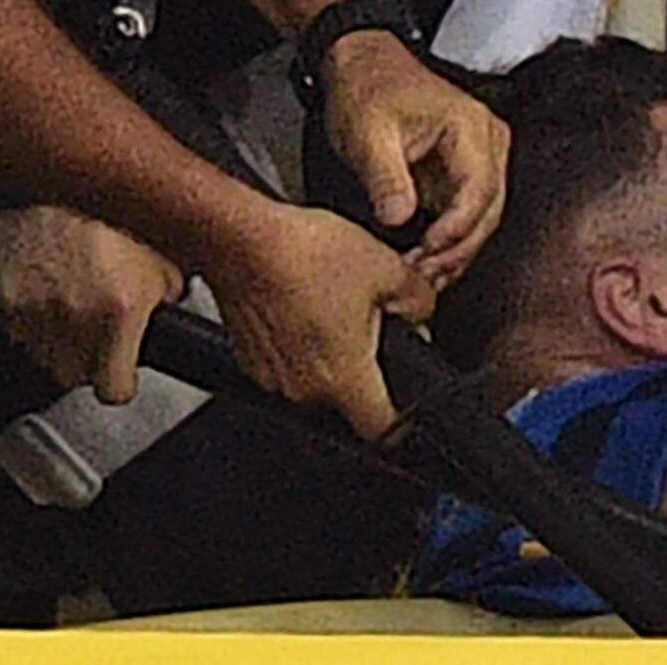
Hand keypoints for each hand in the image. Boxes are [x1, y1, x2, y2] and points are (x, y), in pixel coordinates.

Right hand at [0, 205, 184, 405]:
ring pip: (44, 356)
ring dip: (60, 340)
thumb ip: (172, 296)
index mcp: (118, 310)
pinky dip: (31, 318)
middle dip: (90, 356)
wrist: (64, 170)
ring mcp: (32, 308)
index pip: (114, 390)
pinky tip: (51, 289)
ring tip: (77, 301)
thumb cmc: (118, 205)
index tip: (122, 370)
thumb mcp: (168, 252)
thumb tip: (175, 312)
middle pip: (76, 374)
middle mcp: (73, 315)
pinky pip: (18, 329)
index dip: (121, 379)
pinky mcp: (3, 294)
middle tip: (102, 325)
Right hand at [197, 200, 436, 438]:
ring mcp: (272, 378)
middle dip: (365, 368)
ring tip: (331, 308)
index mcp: (342, 377)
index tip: (408, 410)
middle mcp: (303, 388)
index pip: (382, 429)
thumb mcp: (386, 267)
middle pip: (348, 400)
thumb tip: (423, 312)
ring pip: (316, 380)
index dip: (403, 424)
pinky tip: (304, 306)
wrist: (242, 238)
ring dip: (329, 354)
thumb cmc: (303, 253)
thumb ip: (419, 300)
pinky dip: (298, 344)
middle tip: (368, 326)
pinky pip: (287, 365)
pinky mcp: (250, 361)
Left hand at [322, 31, 509, 283]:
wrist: (362, 66)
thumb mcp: (368, 132)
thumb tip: (398, 218)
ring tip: (421, 275)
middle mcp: (486, 143)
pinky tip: (426, 261)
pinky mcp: (462, 174)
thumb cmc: (368, 87)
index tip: (426, 251)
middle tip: (422, 275)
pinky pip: (466, 215)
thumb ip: (384, 176)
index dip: (456, 228)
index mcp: (471, 127)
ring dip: (455, 251)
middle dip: (457, 250)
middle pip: (489, 211)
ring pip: (482, 219)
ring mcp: (479, 159)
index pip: (479, 190)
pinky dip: (449, 241)